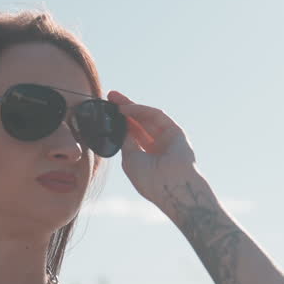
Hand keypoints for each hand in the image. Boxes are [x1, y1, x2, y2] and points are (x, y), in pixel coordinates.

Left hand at [106, 91, 200, 206]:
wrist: (171, 187)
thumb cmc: (150, 180)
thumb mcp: (130, 159)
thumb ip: (126, 141)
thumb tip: (119, 125)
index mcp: (147, 157)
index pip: (132, 134)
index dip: (120, 122)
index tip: (106, 112)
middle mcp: (158, 146)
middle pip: (140, 122)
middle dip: (125, 109)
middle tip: (110, 96)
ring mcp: (168, 138)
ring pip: (147, 117)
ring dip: (131, 106)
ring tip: (114, 99)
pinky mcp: (176, 131)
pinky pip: (156, 115)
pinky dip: (141, 110)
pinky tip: (126, 109)